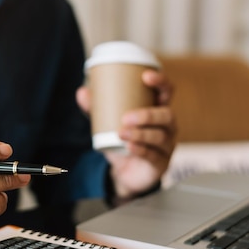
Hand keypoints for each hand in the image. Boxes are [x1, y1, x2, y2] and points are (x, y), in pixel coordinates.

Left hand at [77, 69, 176, 199]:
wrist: (124, 173)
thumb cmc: (121, 141)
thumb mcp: (107, 122)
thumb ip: (96, 108)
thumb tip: (82, 92)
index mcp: (157, 109)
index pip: (167, 91)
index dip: (160, 82)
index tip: (145, 76)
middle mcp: (167, 126)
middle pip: (167, 115)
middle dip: (148, 115)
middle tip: (125, 117)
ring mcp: (166, 146)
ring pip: (160, 137)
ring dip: (140, 134)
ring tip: (120, 133)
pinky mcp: (161, 163)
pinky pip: (154, 156)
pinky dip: (141, 150)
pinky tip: (129, 146)